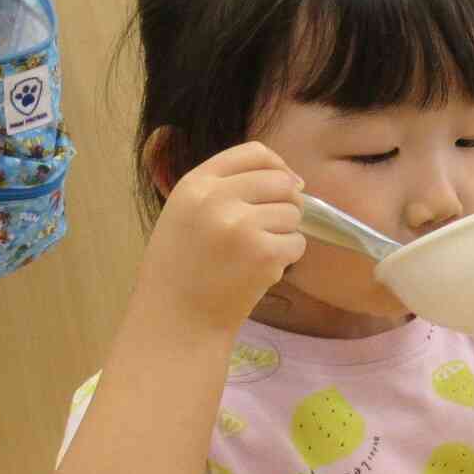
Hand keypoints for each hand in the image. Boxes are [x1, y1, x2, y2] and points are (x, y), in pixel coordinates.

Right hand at [138, 142, 305, 333]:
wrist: (176, 320)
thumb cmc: (182, 269)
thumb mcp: (186, 213)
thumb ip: (225, 189)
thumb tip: (289, 178)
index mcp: (195, 184)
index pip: (254, 153)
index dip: (278, 166)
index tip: (286, 184)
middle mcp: (217, 199)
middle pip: (281, 182)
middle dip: (288, 203)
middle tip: (273, 227)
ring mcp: (241, 226)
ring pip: (293, 213)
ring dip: (284, 233)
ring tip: (255, 254)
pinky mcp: (262, 254)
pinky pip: (297, 243)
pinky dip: (287, 257)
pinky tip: (260, 271)